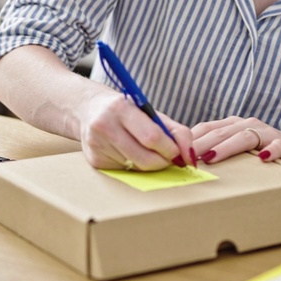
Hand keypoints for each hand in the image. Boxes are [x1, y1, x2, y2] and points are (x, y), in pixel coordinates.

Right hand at [77, 91, 195, 170]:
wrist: (89, 110)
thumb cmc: (126, 111)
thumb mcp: (150, 112)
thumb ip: (175, 131)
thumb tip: (190, 156)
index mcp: (121, 108)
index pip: (152, 137)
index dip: (171, 150)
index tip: (178, 153)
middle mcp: (105, 126)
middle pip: (145, 158)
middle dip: (163, 162)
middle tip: (168, 158)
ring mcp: (97, 145)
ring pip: (136, 167)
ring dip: (148, 164)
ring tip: (144, 149)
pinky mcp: (94, 161)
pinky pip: (125, 172)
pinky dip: (133, 166)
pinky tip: (128, 152)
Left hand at [191, 116, 280, 164]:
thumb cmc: (267, 156)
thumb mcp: (240, 153)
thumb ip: (218, 153)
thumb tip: (188, 165)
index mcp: (234, 126)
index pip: (207, 128)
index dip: (190, 139)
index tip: (173, 153)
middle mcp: (249, 125)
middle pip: (220, 132)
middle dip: (200, 144)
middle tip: (183, 158)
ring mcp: (267, 133)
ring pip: (243, 136)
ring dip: (226, 147)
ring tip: (210, 158)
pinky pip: (277, 146)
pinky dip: (271, 151)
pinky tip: (263, 158)